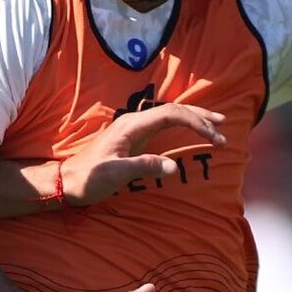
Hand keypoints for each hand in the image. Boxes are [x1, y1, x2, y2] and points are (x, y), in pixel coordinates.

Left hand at [62, 104, 225, 204]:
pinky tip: (192, 129)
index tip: (215, 135)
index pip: (170, 114)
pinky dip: (182, 125)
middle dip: (199, 115)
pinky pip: (163, 125)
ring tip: (216, 124)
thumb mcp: (115, 174)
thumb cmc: (89, 178)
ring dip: (193, 118)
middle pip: (172, 110)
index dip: (195, 121)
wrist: (68, 181)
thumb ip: (143, 167)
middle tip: (224, 124)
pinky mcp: (133, 138)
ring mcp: (133, 129)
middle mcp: (133, 122)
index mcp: (131, 126)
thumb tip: (173, 166)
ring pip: (169, 115)